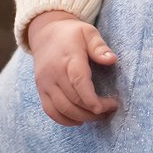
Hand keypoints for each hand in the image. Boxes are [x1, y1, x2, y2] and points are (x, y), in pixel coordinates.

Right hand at [25, 11, 119, 125]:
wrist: (45, 33)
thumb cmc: (72, 34)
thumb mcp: (88, 33)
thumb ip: (99, 47)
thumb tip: (112, 60)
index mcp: (68, 58)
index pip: (79, 82)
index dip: (92, 99)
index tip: (108, 106)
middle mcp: (53, 72)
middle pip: (73, 100)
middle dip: (93, 111)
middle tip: (109, 110)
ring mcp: (45, 83)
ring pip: (62, 109)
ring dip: (82, 117)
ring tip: (98, 116)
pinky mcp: (41, 90)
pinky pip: (50, 111)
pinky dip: (65, 120)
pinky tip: (80, 120)